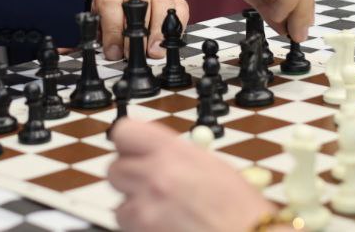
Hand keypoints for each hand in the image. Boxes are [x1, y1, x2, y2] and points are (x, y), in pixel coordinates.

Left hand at [91, 0, 189, 59]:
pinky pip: (181, 10)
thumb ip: (105, 38)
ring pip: (161, 3)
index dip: (113, 30)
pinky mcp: (175, 0)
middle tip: (134, 52)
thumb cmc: (115, 23)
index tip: (114, 51)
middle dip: (137, 32)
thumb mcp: (104, 29)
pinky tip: (168, 42)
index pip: (110, 4)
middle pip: (139, 2)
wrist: (131, 13)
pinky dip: (176, 27)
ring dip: (157, 30)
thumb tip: (111, 52)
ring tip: (153, 51)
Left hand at [109, 119, 273, 231]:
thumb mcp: (209, 165)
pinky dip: (142, 230)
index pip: (124, 133)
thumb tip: (152, 154)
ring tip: (162, 215)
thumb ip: (174, 156)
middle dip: (129, 180)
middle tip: (149, 187)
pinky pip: (130, 229)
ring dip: (135, 210)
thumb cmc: (239, 208)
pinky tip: (165, 228)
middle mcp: (153, 177)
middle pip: (115, 170)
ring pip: (120, 206)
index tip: (132, 151)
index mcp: (171, 152)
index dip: (127, 144)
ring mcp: (146, 210)